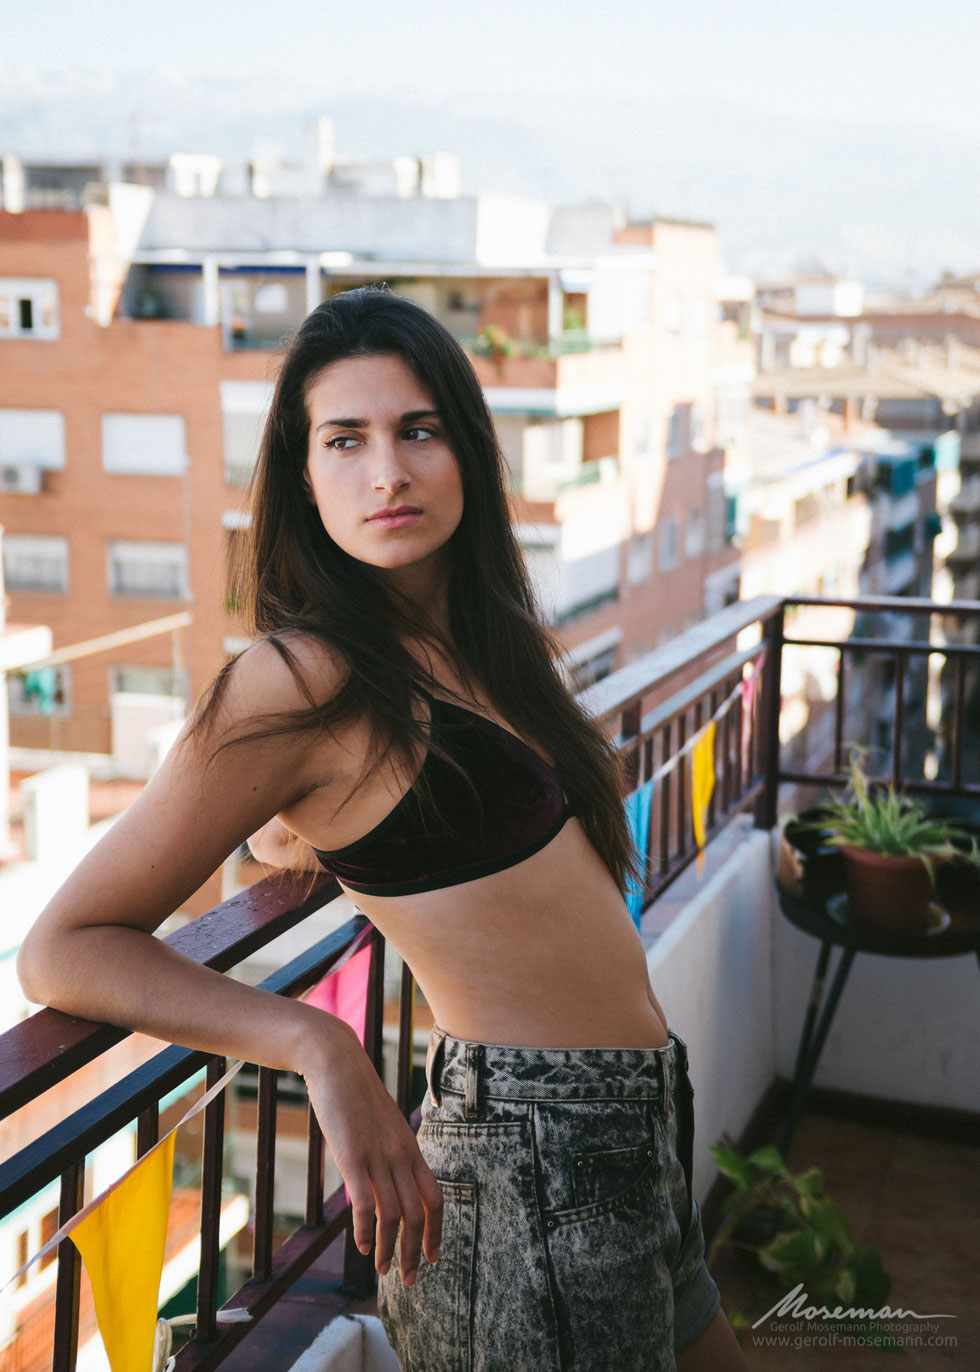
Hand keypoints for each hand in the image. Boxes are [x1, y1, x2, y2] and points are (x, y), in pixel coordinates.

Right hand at [300, 1018, 443, 1285]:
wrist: (337, 1063)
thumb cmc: (356, 1094)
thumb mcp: (380, 1125)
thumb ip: (388, 1152)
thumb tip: (385, 1179)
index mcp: (410, 1147)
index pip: (435, 1197)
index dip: (437, 1231)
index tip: (435, 1257)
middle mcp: (400, 1155)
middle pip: (419, 1214)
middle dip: (417, 1252)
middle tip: (411, 1280)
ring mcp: (378, 1156)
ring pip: (395, 1215)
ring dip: (392, 1249)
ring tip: (383, 1270)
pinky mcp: (353, 1157)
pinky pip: (366, 1203)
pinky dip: (366, 1230)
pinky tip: (364, 1247)